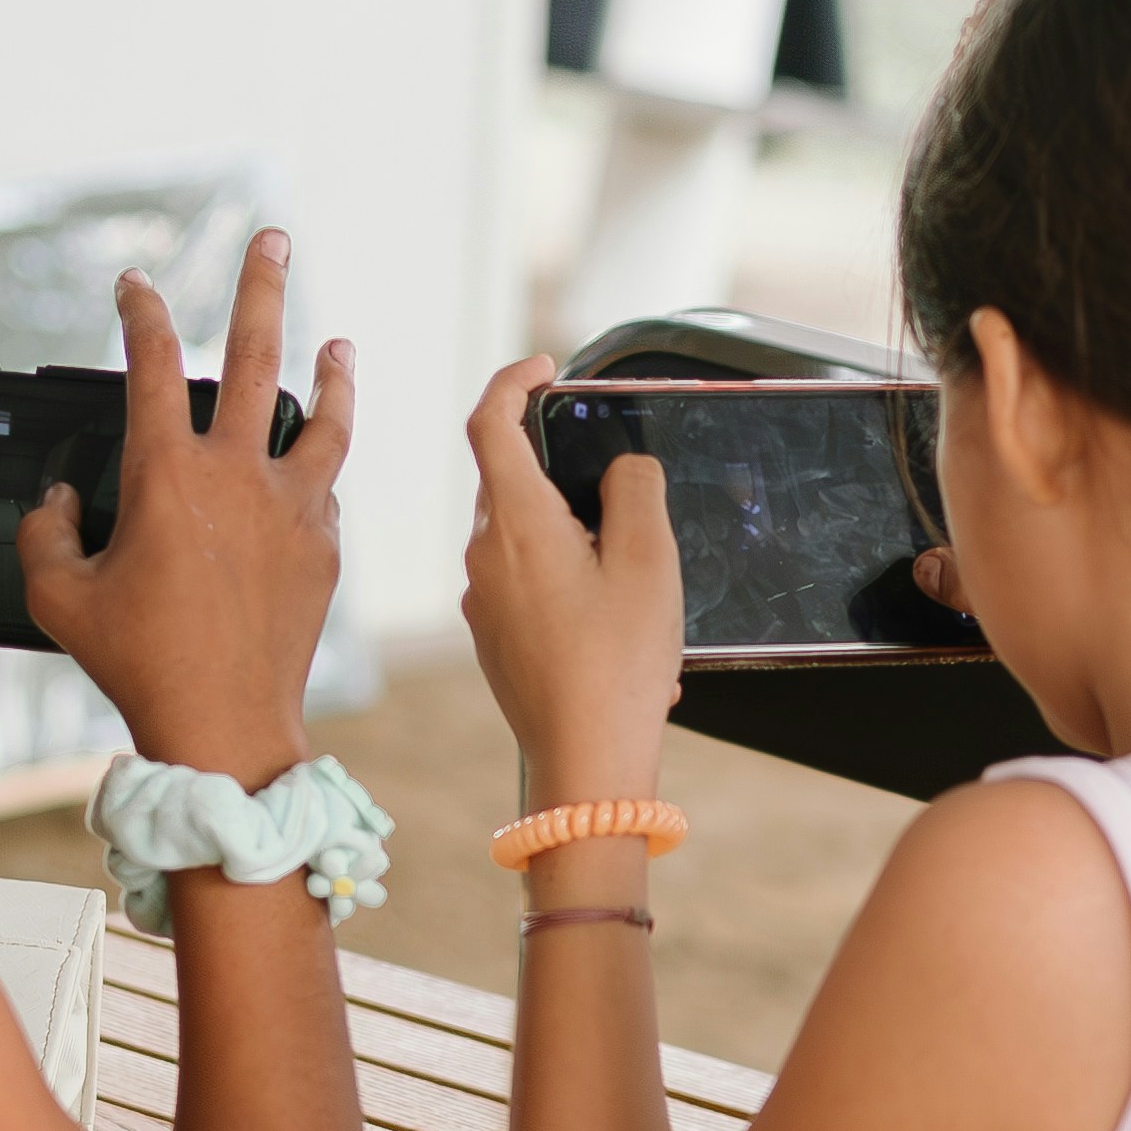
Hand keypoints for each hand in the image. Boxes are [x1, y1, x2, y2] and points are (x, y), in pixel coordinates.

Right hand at [19, 234, 351, 783]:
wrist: (225, 723)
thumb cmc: (140, 664)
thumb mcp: (59, 599)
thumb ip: (46, 535)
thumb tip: (61, 501)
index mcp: (167, 475)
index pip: (154, 365)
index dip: (142, 314)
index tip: (136, 286)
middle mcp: (238, 474)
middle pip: (258, 351)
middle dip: (262, 285)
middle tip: (274, 239)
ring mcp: (292, 506)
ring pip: (322, 416)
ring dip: (333, 373)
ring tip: (339, 345)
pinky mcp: (325, 545)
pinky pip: (325, 490)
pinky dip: (319, 469)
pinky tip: (316, 465)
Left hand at [459, 358, 679, 807]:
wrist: (585, 763)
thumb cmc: (616, 666)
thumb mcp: (648, 560)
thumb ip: (634, 490)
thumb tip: (622, 468)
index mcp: (515, 524)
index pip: (489, 422)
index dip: (514, 381)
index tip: (545, 367)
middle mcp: (485, 556)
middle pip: (511, 480)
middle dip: (562, 470)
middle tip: (620, 489)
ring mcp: (483, 600)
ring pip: (523, 534)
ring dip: (574, 535)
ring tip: (633, 582)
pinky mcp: (493, 636)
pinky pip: (527, 583)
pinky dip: (568, 581)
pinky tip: (616, 624)